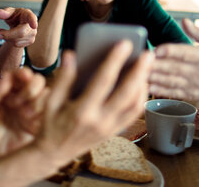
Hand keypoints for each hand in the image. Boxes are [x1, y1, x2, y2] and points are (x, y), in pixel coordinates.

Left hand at [0, 8, 37, 47]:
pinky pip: (17, 44)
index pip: (31, 18)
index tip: (34, 25)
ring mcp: (33, 34)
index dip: (33, 21)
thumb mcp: (9, 13)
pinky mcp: (30, 41)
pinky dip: (9, 41)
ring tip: (3, 32)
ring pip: (17, 40)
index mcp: (28, 15)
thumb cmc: (15, 16)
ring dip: (7, 37)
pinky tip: (9, 36)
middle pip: (20, 33)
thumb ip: (4, 13)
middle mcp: (33, 25)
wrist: (18, 25)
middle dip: (8, 34)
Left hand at [0, 68, 47, 156]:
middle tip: (17, 102)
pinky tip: (31, 122)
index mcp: (8, 92)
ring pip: (46, 96)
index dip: (24, 73)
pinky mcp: (38, 126)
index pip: (20, 76)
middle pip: (37, 82)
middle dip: (31, 87)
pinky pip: (48, 115)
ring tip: (24, 115)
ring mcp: (32, 112)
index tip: (24, 76)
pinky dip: (43, 115)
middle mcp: (22, 99)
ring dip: (37, 101)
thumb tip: (6, 77)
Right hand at [33, 41, 152, 165]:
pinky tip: (140, 83)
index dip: (115, 61)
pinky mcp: (114, 132)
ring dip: (143, 84)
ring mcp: (110, 128)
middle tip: (147, 54)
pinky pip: (134, 114)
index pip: (103, 81)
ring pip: (135, 105)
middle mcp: (99, 121)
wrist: (54, 153)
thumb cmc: (51, 124)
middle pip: (127, 94)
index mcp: (81, 111)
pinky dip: (140, 97)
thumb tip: (71, 54)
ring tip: (146, 66)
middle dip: (140, 72)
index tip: (124, 44)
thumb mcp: (51, 101)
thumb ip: (63, 78)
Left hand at [148, 19, 198, 100]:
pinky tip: (147, 86)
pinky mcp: (190, 95)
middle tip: (140, 59)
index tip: (157, 49)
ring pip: (171, 81)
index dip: (170, 51)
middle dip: (156, 63)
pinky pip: (172, 92)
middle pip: (174, 67)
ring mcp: (194, 85)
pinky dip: (159, 90)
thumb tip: (184, 20)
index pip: (185, 53)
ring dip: (154, 76)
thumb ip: (198, 33)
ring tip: (139, 71)